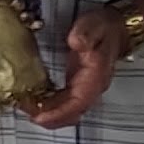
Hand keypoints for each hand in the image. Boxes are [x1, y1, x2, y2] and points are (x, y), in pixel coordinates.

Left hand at [26, 6, 129, 132]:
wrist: (116, 29)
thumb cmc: (104, 28)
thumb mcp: (95, 25)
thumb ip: (86, 33)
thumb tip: (77, 42)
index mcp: (96, 76)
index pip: (78, 102)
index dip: (59, 113)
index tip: (40, 117)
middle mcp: (92, 87)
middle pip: (72, 113)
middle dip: (50, 118)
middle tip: (27, 114)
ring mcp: (85, 88)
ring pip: (68, 110)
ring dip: (48, 114)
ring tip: (26, 109)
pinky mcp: (77, 86)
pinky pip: (64, 103)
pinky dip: (50, 107)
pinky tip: (35, 102)